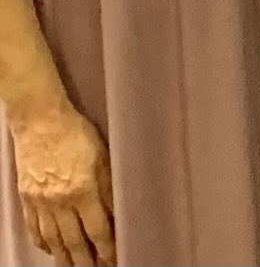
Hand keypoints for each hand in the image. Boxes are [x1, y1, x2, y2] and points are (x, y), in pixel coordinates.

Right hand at [10, 101, 113, 266]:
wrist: (39, 121)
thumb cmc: (76, 134)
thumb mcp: (103, 157)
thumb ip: (109, 188)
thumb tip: (118, 213)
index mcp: (82, 190)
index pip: (98, 230)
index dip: (107, 248)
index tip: (115, 260)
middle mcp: (59, 202)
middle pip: (74, 241)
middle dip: (86, 261)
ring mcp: (39, 202)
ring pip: (53, 240)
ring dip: (64, 258)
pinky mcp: (26, 199)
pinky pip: (34, 229)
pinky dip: (43, 243)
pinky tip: (51, 250)